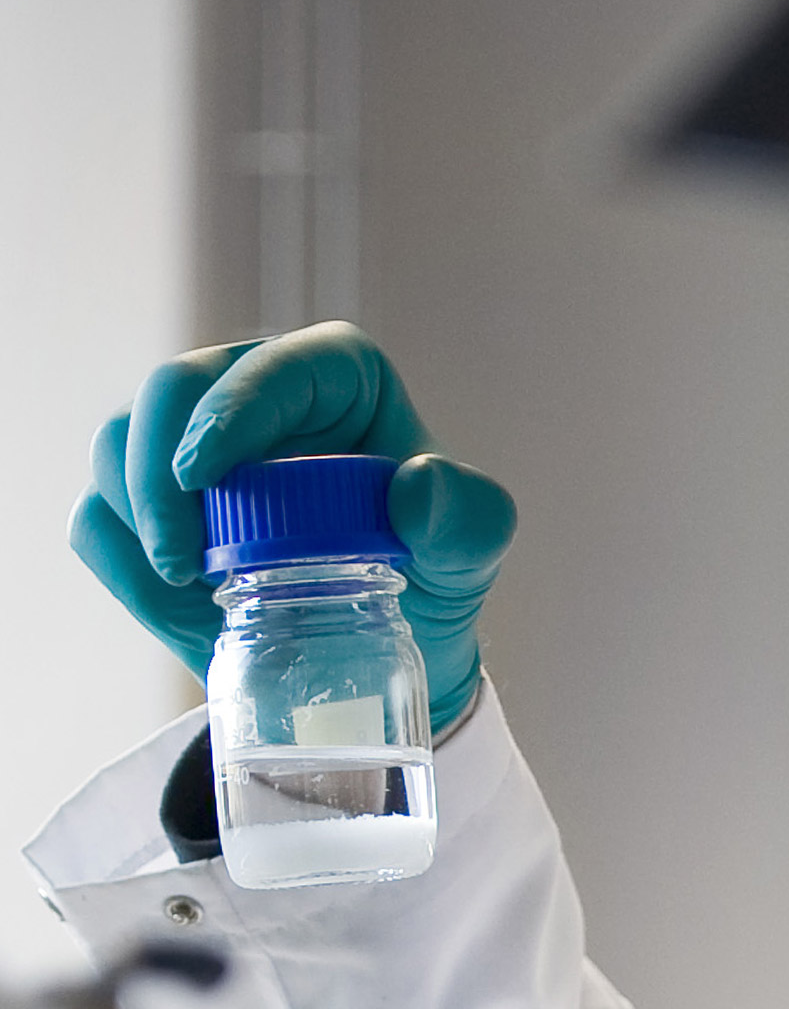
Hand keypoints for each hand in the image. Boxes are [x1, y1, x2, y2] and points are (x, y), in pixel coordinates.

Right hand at [71, 324, 516, 730]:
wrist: (394, 639)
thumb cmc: (434, 575)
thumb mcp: (469, 552)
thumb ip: (465, 518)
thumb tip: (417, 485)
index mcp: (333, 375)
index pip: (267, 368)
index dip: (224, 413)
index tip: (200, 477)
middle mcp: (252, 387)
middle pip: (168, 393)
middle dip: (157, 477)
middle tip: (182, 564)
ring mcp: (193, 440)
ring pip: (116, 447)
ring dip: (137, 525)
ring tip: (193, 595)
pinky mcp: (152, 500)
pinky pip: (99, 518)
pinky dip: (124, 568)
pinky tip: (181, 609)